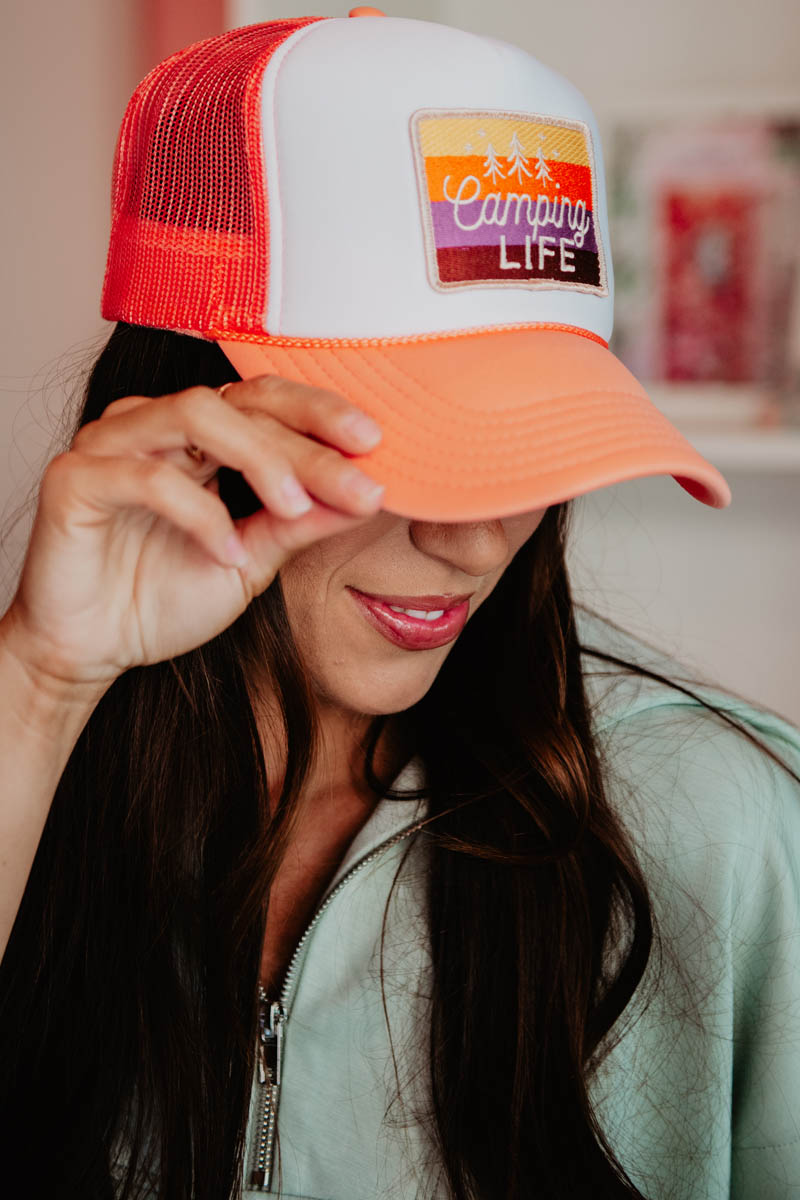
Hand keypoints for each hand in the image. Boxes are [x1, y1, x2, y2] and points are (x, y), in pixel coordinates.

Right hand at [3, 375, 383, 691]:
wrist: (90, 652)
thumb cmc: (160, 600)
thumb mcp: (250, 563)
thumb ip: (298, 524)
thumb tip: (367, 495)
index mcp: (196, 438)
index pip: (266, 402)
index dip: (320, 415)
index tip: (375, 445)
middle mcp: (154, 426)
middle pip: (241, 402)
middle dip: (307, 444)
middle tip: (358, 482)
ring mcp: (110, 444)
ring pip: (195, 413)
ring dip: (258, 458)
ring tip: (295, 508)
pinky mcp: (74, 478)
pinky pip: (145, 476)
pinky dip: (197, 512)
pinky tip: (226, 552)